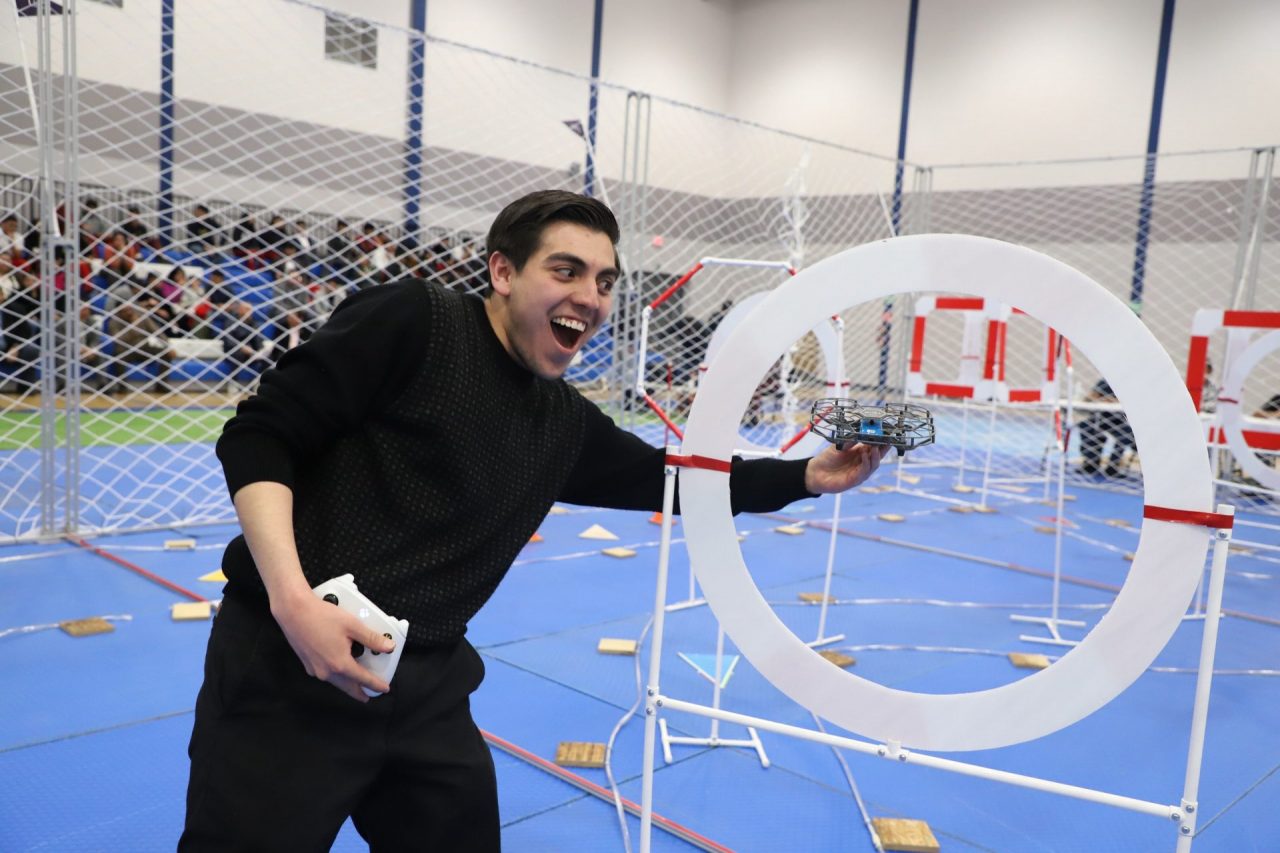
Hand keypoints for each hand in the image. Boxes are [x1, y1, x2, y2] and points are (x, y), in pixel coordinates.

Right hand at [270, 590, 396, 701]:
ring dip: (347, 684)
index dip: (375, 684)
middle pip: (347, 686)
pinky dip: (335, 675)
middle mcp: (326, 671)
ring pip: (336, 682)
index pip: (363, 679)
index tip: (384, 689)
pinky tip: (338, 668)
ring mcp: (314, 669)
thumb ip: (372, 639)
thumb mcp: (352, 625)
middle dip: (359, 691)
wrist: (293, 611)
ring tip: (355, 683)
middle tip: (368, 695)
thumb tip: (389, 647)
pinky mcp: (307, 664)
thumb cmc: (321, 616)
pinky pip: (325, 674)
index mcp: (340, 663)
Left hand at [804, 442, 890, 494]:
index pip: (875, 447)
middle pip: (877, 456)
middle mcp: (862, 463)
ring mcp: (860, 472)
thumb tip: (860, 432)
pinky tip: (864, 455)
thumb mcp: (839, 446)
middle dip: (883, 449)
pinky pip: (863, 472)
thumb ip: (849, 441)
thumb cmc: (827, 458)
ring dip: (875, 456)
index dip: (881, 442)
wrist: (815, 472)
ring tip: (875, 448)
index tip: (887, 434)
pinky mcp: (854, 480)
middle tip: (887, 440)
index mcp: (860, 453)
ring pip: (873, 465)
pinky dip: (866, 463)